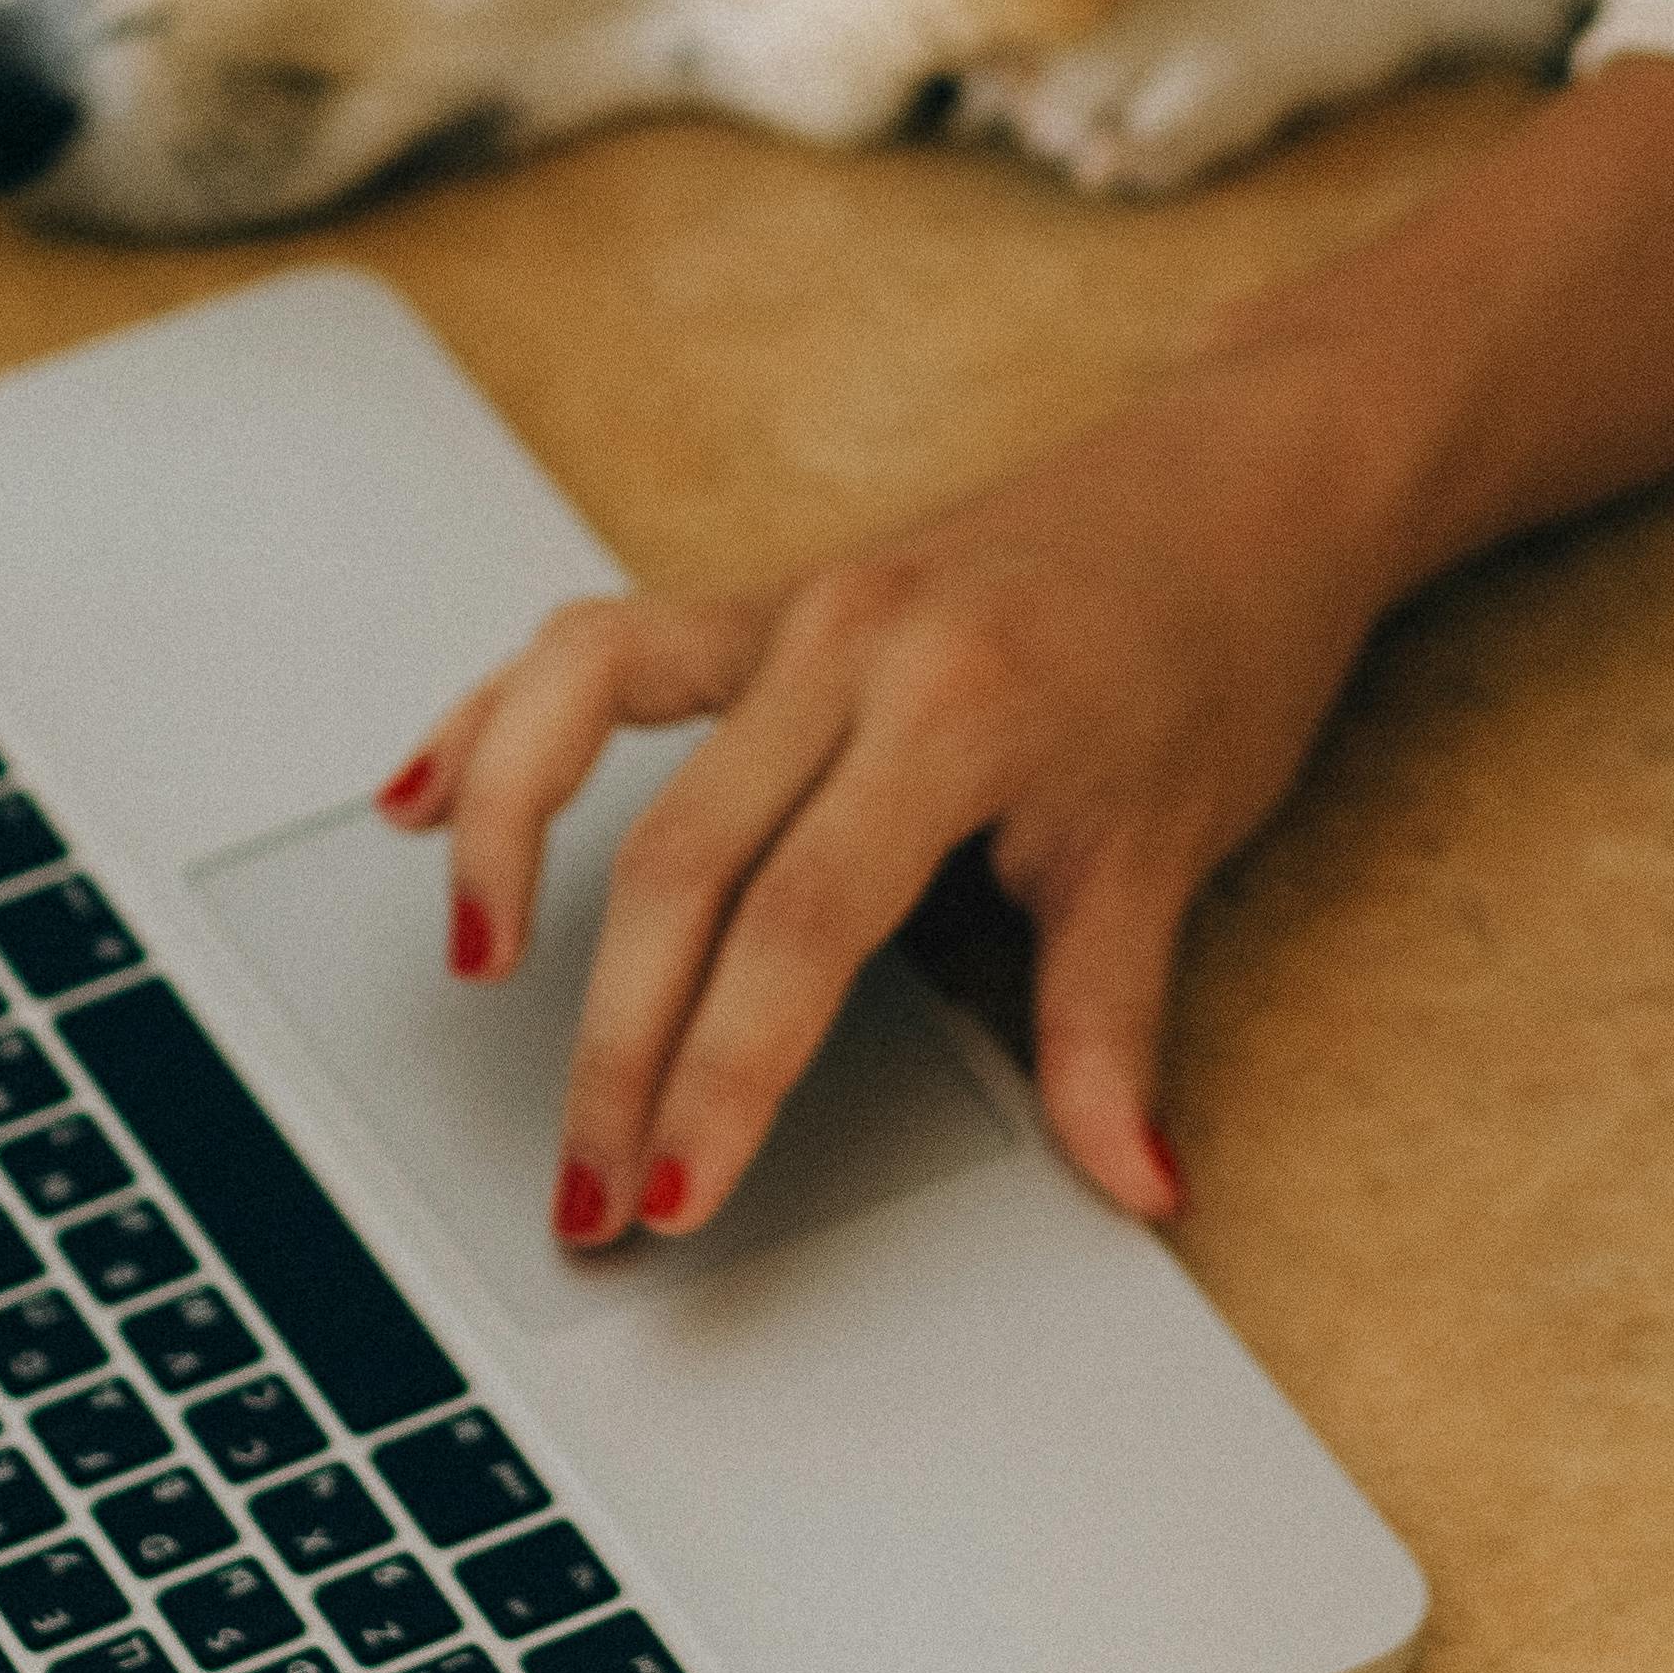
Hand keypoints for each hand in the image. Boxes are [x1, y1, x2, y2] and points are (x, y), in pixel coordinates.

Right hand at [373, 337, 1404, 1252]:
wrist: (1248, 478)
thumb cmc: (1218, 645)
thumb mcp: (1175, 846)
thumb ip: (1112, 1026)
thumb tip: (1130, 1181)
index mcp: (954, 708)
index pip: (798, 927)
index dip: (722, 1075)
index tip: (676, 1193)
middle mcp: (851, 640)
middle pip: (681, 856)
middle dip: (617, 1043)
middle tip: (587, 1190)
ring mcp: (796, 604)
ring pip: (590, 715)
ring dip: (510, 847)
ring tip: (473, 975)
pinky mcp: (769, 594)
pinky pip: (601, 646)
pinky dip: (503, 716)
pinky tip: (425, 793)